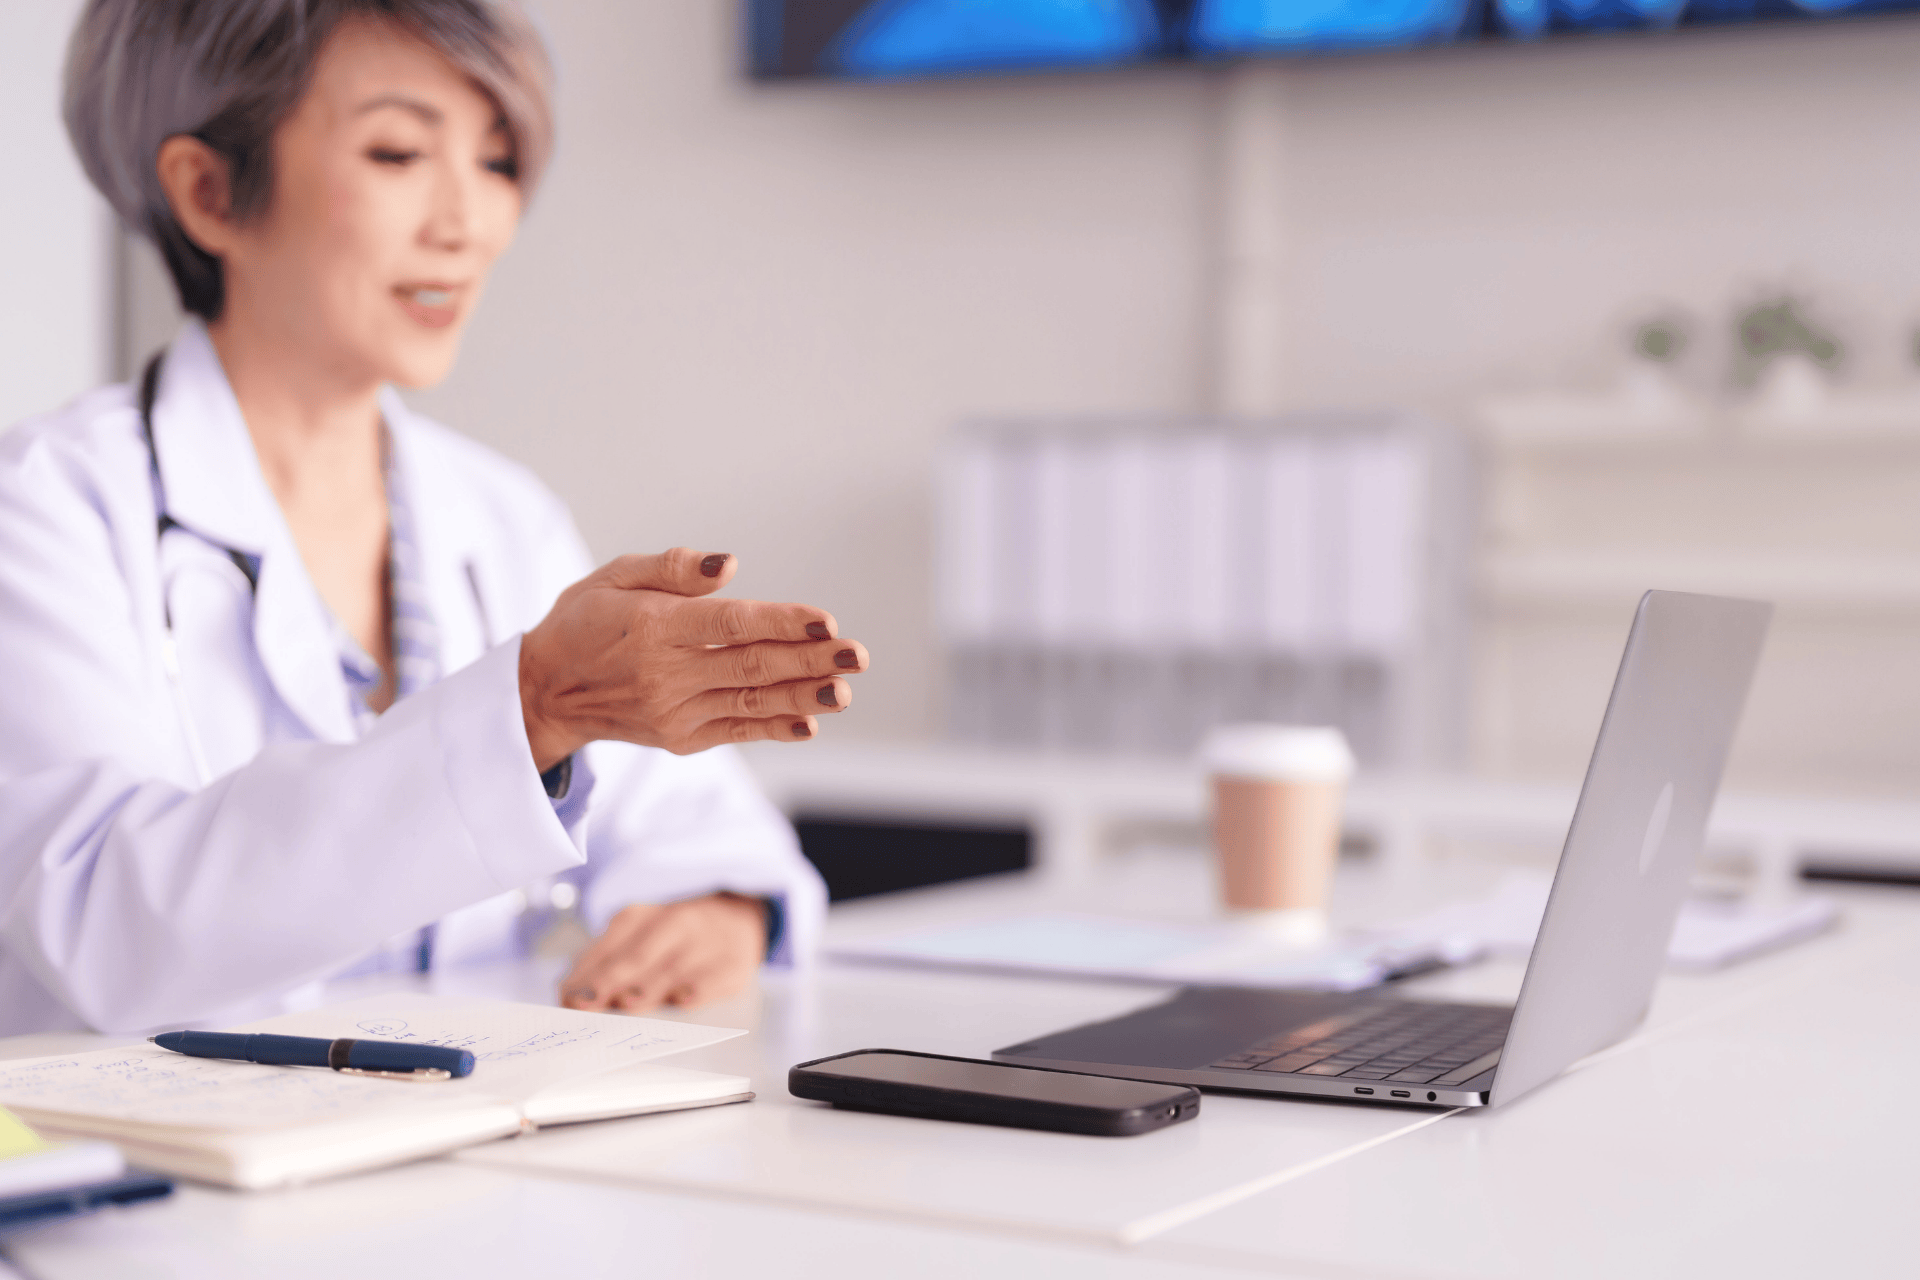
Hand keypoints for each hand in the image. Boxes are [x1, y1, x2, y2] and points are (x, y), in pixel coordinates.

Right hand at [518, 548, 867, 769]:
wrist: (545, 690)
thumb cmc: (587, 620)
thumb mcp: (614, 576)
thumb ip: (672, 568)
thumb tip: (729, 563)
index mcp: (654, 627)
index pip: (730, 625)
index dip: (781, 622)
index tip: (825, 622)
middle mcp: (665, 674)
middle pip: (751, 665)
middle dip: (809, 660)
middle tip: (856, 654)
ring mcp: (674, 711)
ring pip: (751, 701)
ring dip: (804, 697)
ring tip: (844, 690)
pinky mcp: (680, 737)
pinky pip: (736, 730)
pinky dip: (774, 727)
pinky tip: (810, 722)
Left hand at [559, 893, 766, 1011]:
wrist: (739, 918)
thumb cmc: (676, 937)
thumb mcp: (641, 935)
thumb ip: (607, 963)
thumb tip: (569, 996)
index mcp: (641, 917)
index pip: (607, 948)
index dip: (585, 975)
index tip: (566, 998)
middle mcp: (673, 925)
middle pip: (636, 957)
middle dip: (609, 980)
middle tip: (586, 1002)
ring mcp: (705, 945)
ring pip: (671, 969)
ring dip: (648, 987)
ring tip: (627, 1003)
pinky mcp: (732, 965)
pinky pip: (712, 979)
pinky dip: (696, 990)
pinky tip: (682, 1000)